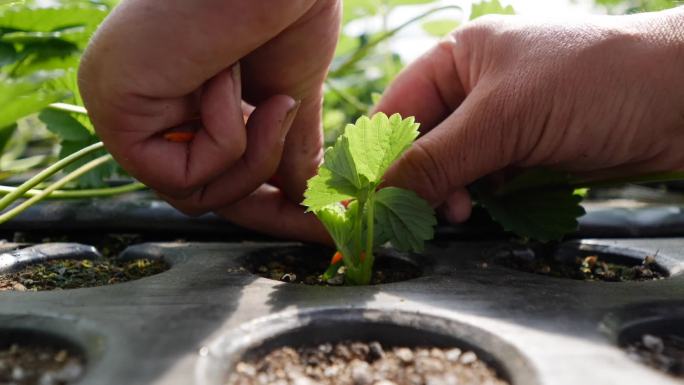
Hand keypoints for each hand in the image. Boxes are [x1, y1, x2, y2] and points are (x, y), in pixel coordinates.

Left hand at [79, 0, 338, 239]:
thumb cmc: (281, 9)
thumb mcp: (289, 95)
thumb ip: (286, 151)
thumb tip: (305, 201)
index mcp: (180, 99)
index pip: (214, 176)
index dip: (268, 206)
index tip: (318, 225)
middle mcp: (146, 106)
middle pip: (201, 194)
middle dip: (265, 195)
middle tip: (317, 206)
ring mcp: (125, 107)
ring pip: (191, 194)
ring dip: (252, 156)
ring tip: (276, 101)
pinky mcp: (114, 107)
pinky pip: (177, 176)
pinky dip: (224, 138)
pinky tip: (227, 78)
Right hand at [376, 8, 683, 222]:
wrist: (681, 101)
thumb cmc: (591, 83)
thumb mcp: (504, 118)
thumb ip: (438, 159)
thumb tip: (380, 196)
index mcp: (456, 57)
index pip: (397, 110)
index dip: (377, 156)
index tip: (364, 200)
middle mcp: (472, 87)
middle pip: (421, 142)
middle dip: (417, 180)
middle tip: (418, 215)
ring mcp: (500, 121)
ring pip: (450, 166)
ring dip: (448, 193)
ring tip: (460, 213)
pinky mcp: (523, 150)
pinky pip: (481, 179)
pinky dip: (476, 198)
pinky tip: (481, 209)